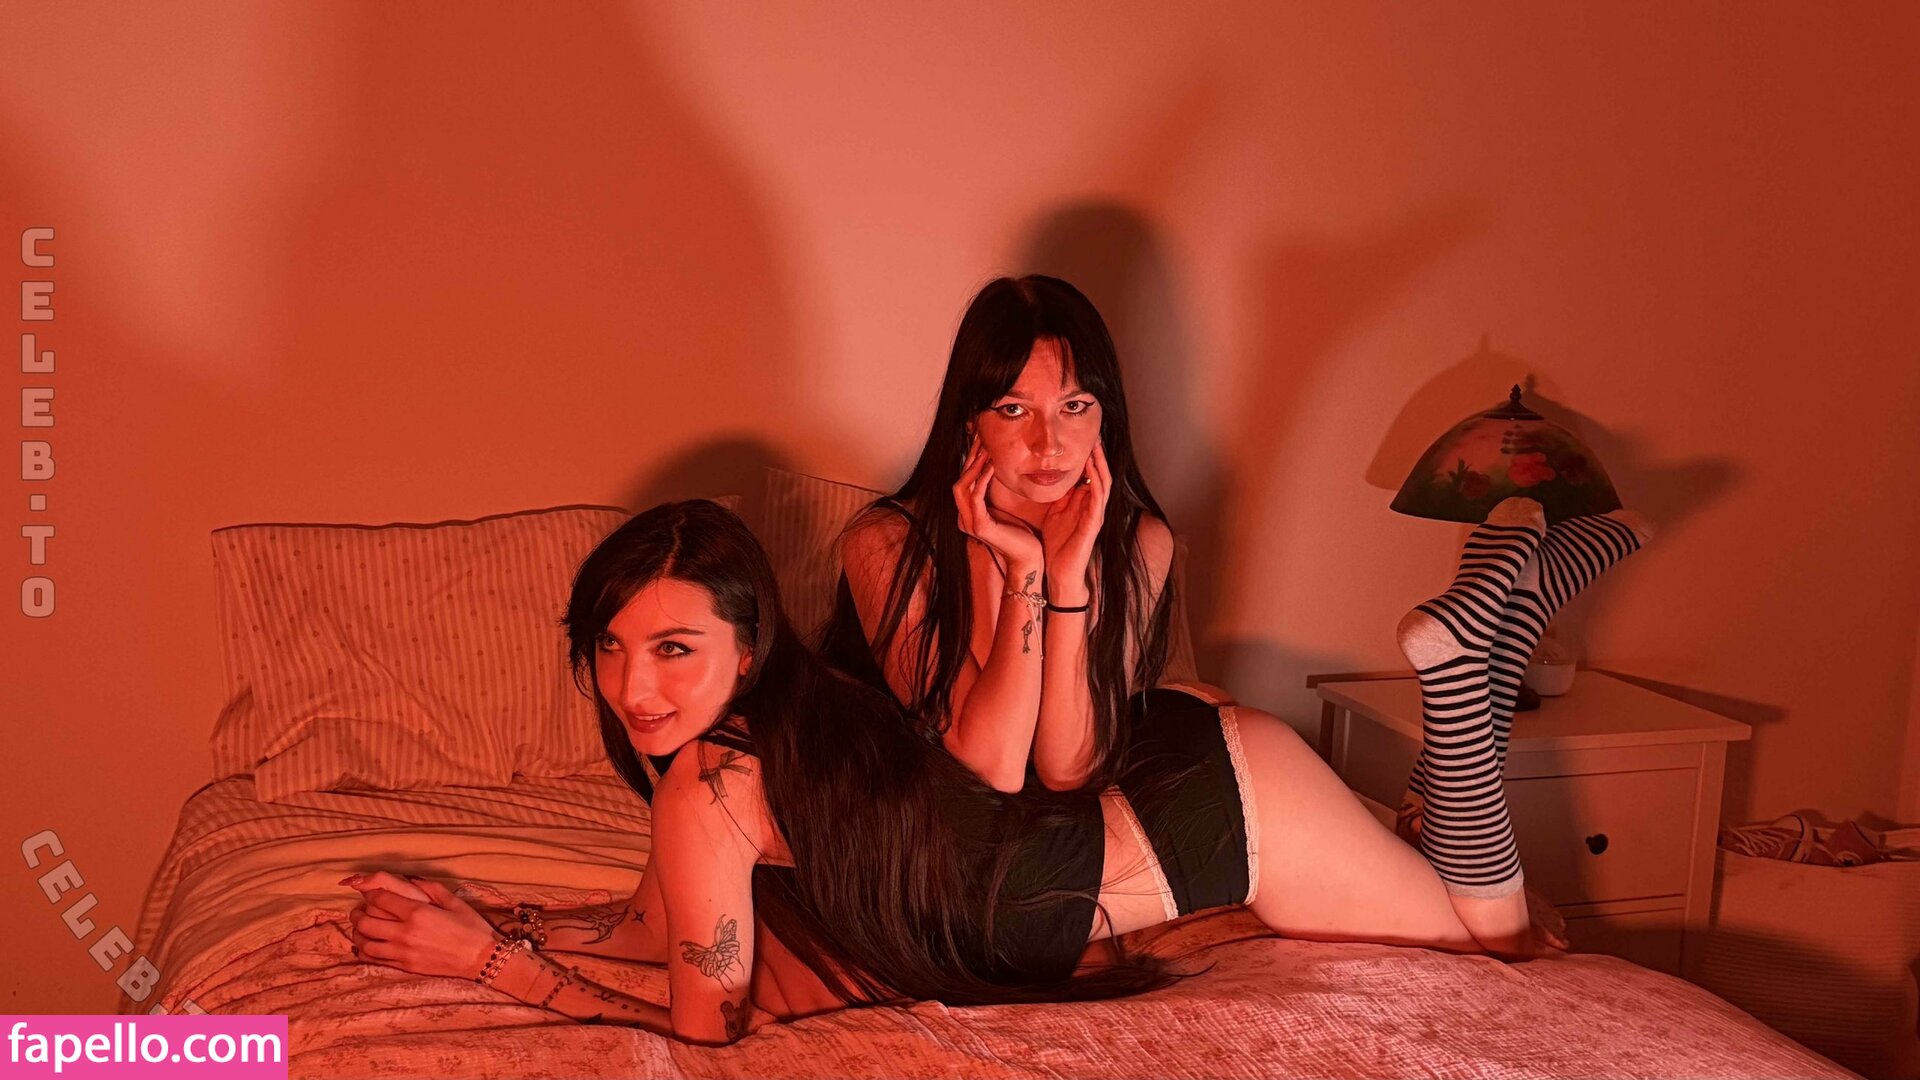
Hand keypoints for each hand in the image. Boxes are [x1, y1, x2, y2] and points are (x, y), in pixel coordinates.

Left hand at [342, 871, 499, 979]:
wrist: (480, 959)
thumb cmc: (471, 927)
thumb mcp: (454, 901)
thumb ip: (431, 887)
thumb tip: (411, 879)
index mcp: (417, 912)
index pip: (380, 899)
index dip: (370, 893)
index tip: (370, 892)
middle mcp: (405, 932)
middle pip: (366, 922)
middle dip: (357, 913)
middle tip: (358, 910)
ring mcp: (402, 952)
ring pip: (365, 943)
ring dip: (358, 933)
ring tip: (361, 927)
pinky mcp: (404, 966)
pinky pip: (374, 959)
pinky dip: (365, 951)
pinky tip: (368, 945)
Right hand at [953, 433, 1042, 571]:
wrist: (1028, 557)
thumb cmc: (1019, 533)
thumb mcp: (1003, 507)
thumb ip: (993, 492)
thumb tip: (993, 467)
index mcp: (968, 513)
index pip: (963, 481)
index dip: (970, 459)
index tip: (980, 440)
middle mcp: (964, 518)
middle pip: (959, 481)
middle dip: (969, 458)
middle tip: (980, 438)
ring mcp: (970, 523)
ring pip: (962, 487)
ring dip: (974, 466)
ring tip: (986, 449)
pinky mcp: (980, 527)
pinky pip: (976, 498)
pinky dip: (982, 480)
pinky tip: (991, 466)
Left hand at [1040, 440, 1109, 603]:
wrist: (1059, 572)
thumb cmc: (1057, 544)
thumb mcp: (1055, 512)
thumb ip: (1059, 495)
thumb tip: (1051, 475)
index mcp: (1083, 501)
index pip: (1090, 472)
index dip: (1089, 455)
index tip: (1083, 435)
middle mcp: (1093, 505)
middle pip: (1100, 473)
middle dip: (1098, 453)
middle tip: (1094, 433)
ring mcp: (1096, 513)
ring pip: (1103, 481)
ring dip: (1100, 463)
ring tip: (1096, 444)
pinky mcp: (1094, 523)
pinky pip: (1098, 497)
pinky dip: (1096, 480)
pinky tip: (1092, 468)